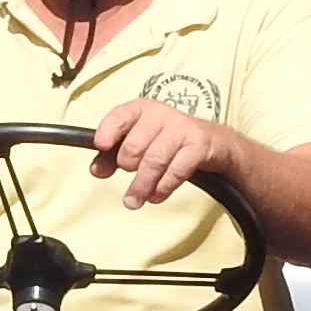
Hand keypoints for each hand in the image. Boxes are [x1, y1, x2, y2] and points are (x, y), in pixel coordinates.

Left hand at [89, 100, 229, 208]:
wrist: (215, 143)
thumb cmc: (170, 141)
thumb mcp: (142, 142)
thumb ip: (114, 155)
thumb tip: (96, 170)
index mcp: (142, 109)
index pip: (120, 116)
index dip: (108, 131)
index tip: (101, 146)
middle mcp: (161, 115)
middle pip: (134, 146)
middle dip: (127, 167)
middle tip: (130, 176)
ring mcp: (182, 128)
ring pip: (153, 161)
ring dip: (141, 186)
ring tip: (134, 201)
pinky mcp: (199, 145)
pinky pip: (176, 170)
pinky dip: (163, 187)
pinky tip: (156, 196)